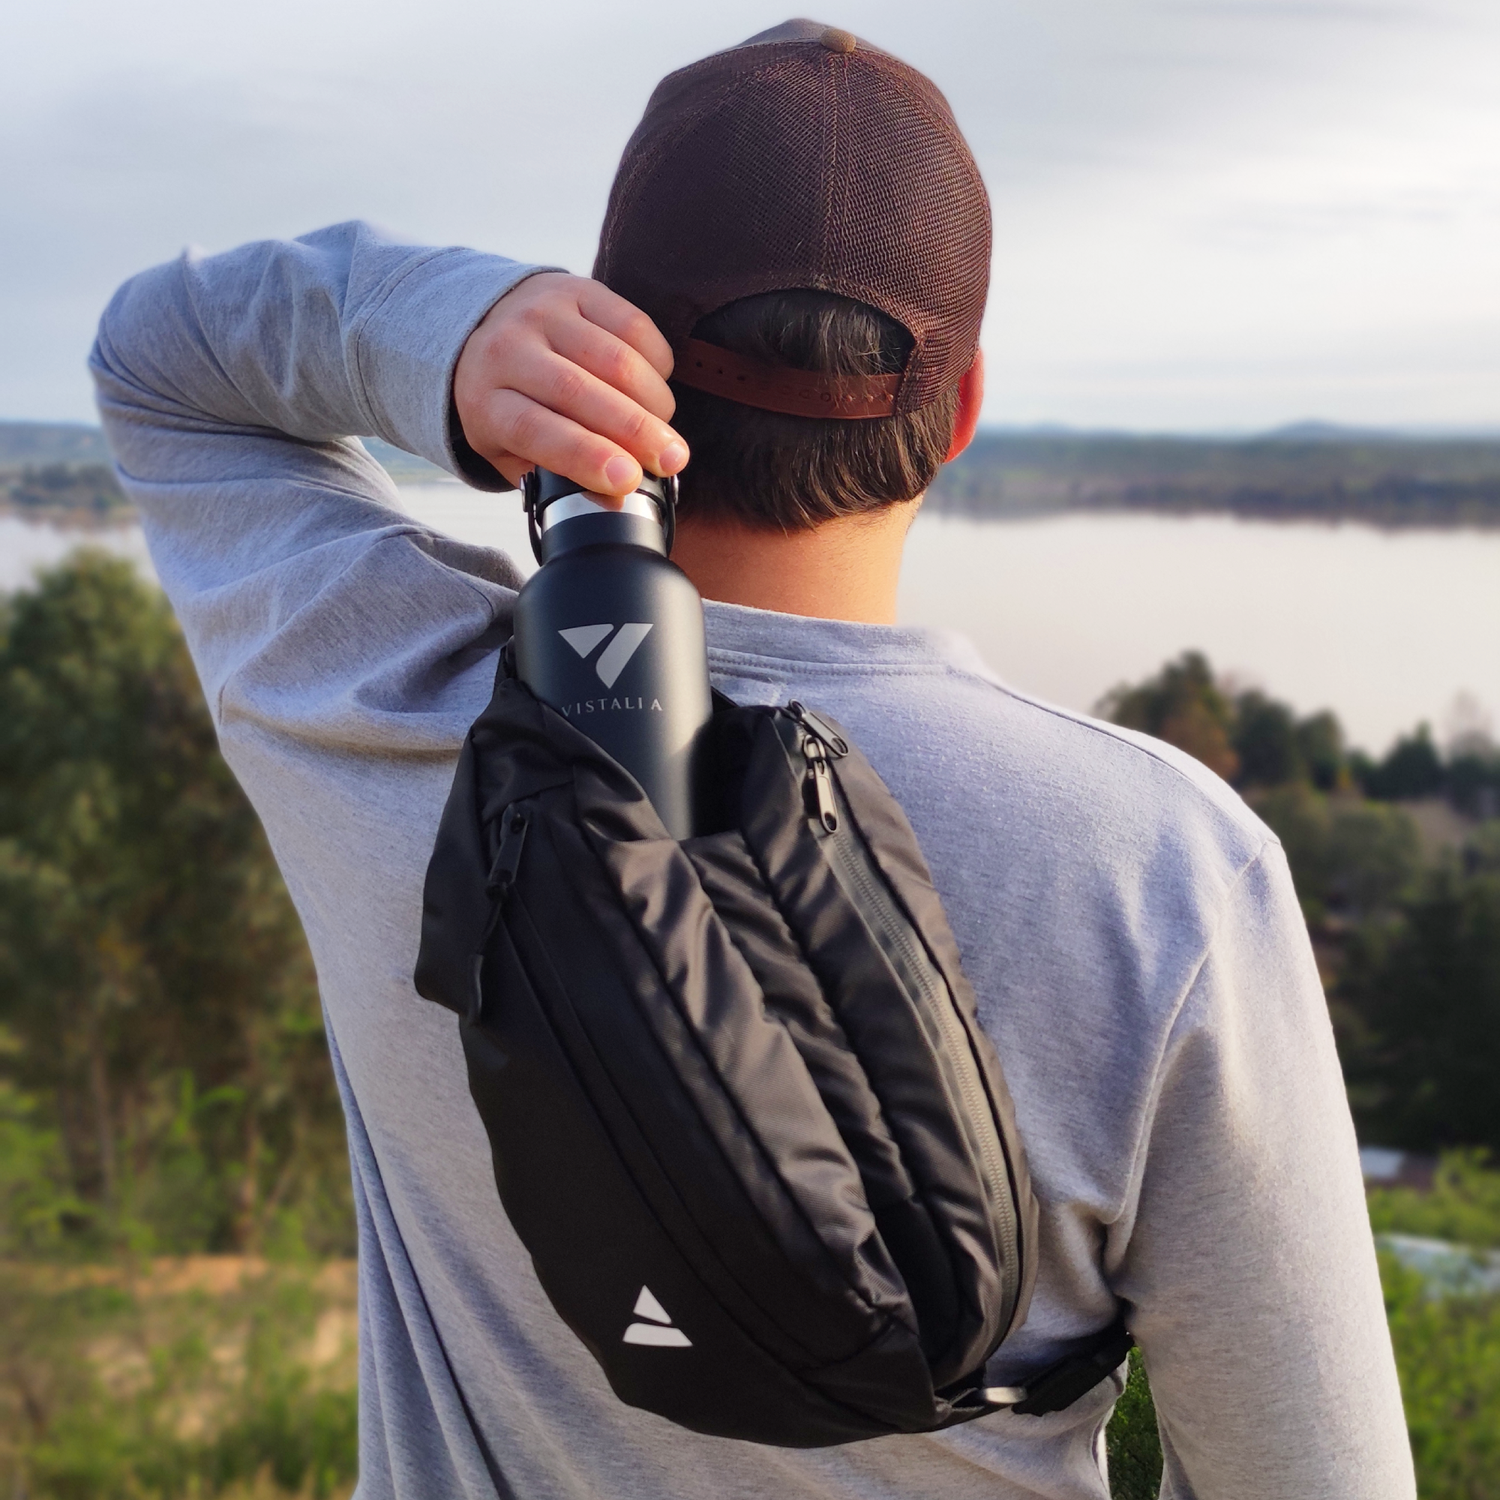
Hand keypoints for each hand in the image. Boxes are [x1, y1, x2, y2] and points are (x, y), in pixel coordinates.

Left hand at [454, 272, 687, 496]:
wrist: (485, 328)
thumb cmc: (508, 406)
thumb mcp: (511, 452)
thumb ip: (555, 480)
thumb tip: (615, 501)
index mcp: (485, 401)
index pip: (533, 429)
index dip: (584, 456)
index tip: (627, 480)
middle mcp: (507, 350)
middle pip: (578, 392)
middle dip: (635, 431)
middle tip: (672, 460)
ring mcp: (542, 314)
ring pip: (613, 359)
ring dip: (654, 402)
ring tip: (667, 433)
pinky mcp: (577, 290)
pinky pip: (632, 325)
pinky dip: (657, 363)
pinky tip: (657, 388)